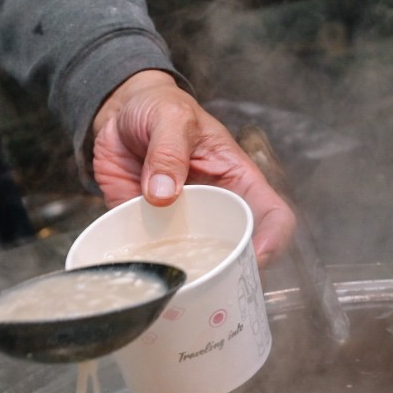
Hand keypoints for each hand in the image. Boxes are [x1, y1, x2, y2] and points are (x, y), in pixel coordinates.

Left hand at [91, 70, 296, 263]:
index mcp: (236, 178)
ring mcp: (182, 220)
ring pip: (196, 259)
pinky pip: (152, 253)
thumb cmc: (158, 106)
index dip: (275, 238)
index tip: (259, 256)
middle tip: (219, 282)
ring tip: (179, 286)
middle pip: (238, 247)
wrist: (118, 113)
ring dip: (189, 274)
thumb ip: (169, 151)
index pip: (272, 213)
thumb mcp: (170, 117)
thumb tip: (163, 193)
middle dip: (233, 271)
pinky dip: (149, 266)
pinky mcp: (148, 226)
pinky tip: (142, 273)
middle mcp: (214, 205)